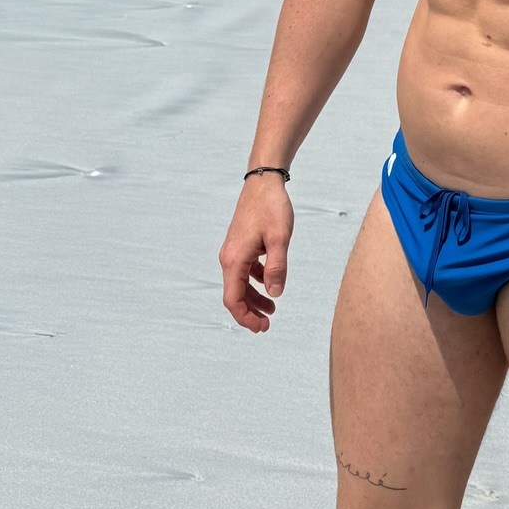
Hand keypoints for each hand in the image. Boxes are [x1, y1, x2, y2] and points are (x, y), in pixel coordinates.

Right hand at [219, 176, 293, 331]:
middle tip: (267, 325)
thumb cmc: (271, 207)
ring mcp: (234, 251)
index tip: (262, 327)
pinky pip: (245, 271)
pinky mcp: (241, 245)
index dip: (245, 317)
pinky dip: (255, 282)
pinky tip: (270, 283)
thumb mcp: (279, 237)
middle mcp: (229, 258)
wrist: (263, 181)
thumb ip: (277, 267)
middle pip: (235, 295)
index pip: (233, 299)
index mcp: (234, 260)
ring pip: (240, 283)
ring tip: (272, 308)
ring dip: (254, 298)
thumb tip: (275, 294)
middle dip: (249, 312)